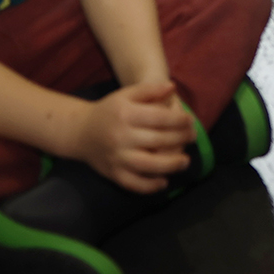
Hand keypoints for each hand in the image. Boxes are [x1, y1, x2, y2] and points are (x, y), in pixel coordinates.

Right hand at [74, 82, 192, 194]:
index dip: (179, 120)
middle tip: (193, 137)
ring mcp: (117, 158)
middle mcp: (121, 137)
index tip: (191, 121)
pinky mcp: (113, 174)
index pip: (159, 118)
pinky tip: (164, 182)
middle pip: (158, 141)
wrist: (81, 132)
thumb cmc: (109, 111)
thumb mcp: (126, 94)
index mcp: (126, 115)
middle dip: (180, 139)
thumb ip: (149, 90)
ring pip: (148, 165)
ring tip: (185, 161)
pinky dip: (150, 186)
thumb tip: (173, 87)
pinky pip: (133, 183)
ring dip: (171, 165)